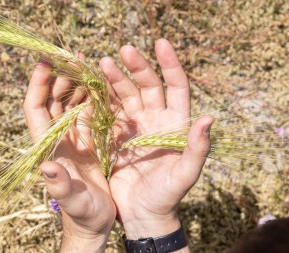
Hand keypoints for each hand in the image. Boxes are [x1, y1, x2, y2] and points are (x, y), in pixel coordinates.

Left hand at [23, 58, 115, 252]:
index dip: (37, 85)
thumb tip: (45, 167)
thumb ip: (60, 186)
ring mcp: (74, 139)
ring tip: (85, 64)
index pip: (36, 110)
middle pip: (53, 100)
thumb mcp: (73, 201)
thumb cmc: (82, 215)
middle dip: (60, 77)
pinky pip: (89, 113)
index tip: (45, 62)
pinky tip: (100, 84)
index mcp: (50, 148)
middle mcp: (59, 139)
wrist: (95, 222)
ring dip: (75, 83)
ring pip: (71, 103)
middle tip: (71, 57)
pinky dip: (93, 97)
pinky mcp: (90, 142)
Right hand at [100, 39, 213, 241]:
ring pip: (126, 95)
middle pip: (148, 86)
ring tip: (103, 64)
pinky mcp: (115, 136)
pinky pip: (109, 111)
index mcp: (174, 124)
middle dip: (137, 67)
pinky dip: (102, 98)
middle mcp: (155, 120)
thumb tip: (210, 119)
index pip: (176, 87)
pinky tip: (92, 86)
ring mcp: (134, 126)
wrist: (142, 213)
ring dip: (116, 79)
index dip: (170, 65)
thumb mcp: (185, 175)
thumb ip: (197, 149)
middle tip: (123, 51)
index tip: (160, 44)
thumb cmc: (167, 196)